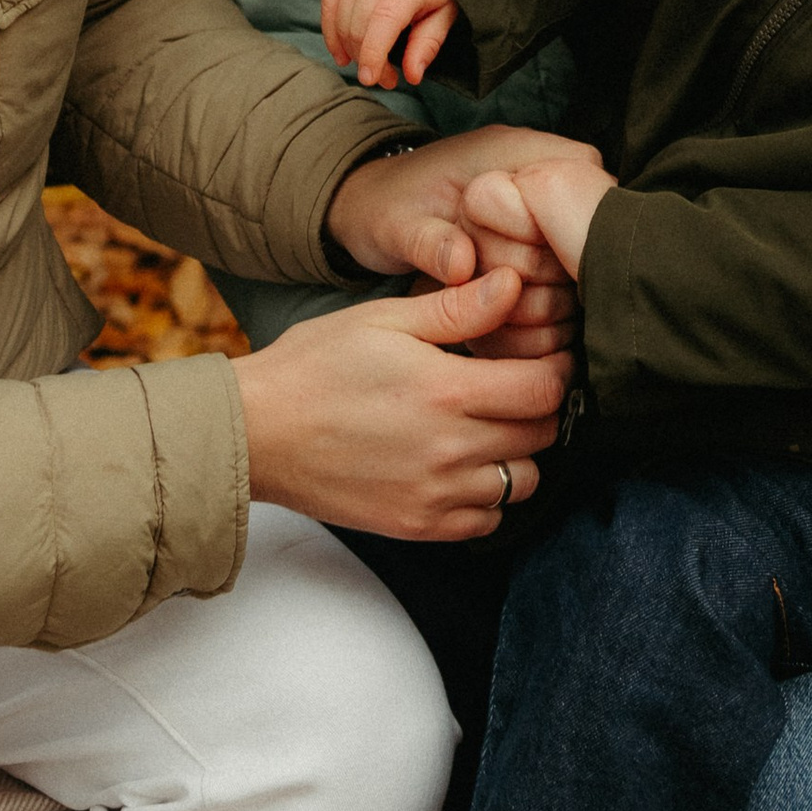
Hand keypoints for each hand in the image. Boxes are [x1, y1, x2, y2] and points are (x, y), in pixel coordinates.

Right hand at [235, 266, 572, 538]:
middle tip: (516, 388)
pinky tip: (462, 466)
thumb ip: (456, 308)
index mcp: (447, 391)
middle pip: (540, 437)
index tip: (544, 360)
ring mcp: (435, 495)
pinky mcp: (418, 526)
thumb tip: (512, 283)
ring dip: (517, 454)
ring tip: (489, 428)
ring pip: (521, 483)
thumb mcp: (383, 319)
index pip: (544, 391)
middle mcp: (450, 450)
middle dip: (539, 409)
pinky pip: (486, 521)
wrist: (257, 433)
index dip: (554, 371)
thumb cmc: (315, 366)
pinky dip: (488, 497)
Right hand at [322, 0, 456, 88]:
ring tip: (371, 64)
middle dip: (368, 60)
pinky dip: (331, 34)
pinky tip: (342, 54)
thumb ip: (427, 44)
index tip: (371, 79)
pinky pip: (327, 6)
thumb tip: (412, 77)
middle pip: (358, 27)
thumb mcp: (444, 11)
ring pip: (341, 21)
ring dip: (352, 51)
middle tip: (386, 78)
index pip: (382, 23)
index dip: (373, 54)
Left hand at [326, 123, 608, 290]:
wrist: (372, 213)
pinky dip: (535, 317)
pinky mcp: (539, 250)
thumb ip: (427, 241)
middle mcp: (539, 179)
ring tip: (494, 310)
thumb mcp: (395, 224)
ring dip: (542, 301)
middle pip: (588, 232)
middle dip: (548, 275)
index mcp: (513, 152)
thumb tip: (463, 264)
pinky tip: (499, 326)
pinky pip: (561, 288)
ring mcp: (543, 218)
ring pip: (579, 269)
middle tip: (498, 290)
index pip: (583, 172)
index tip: (522, 263)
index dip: (566, 222)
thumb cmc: (385, 206)